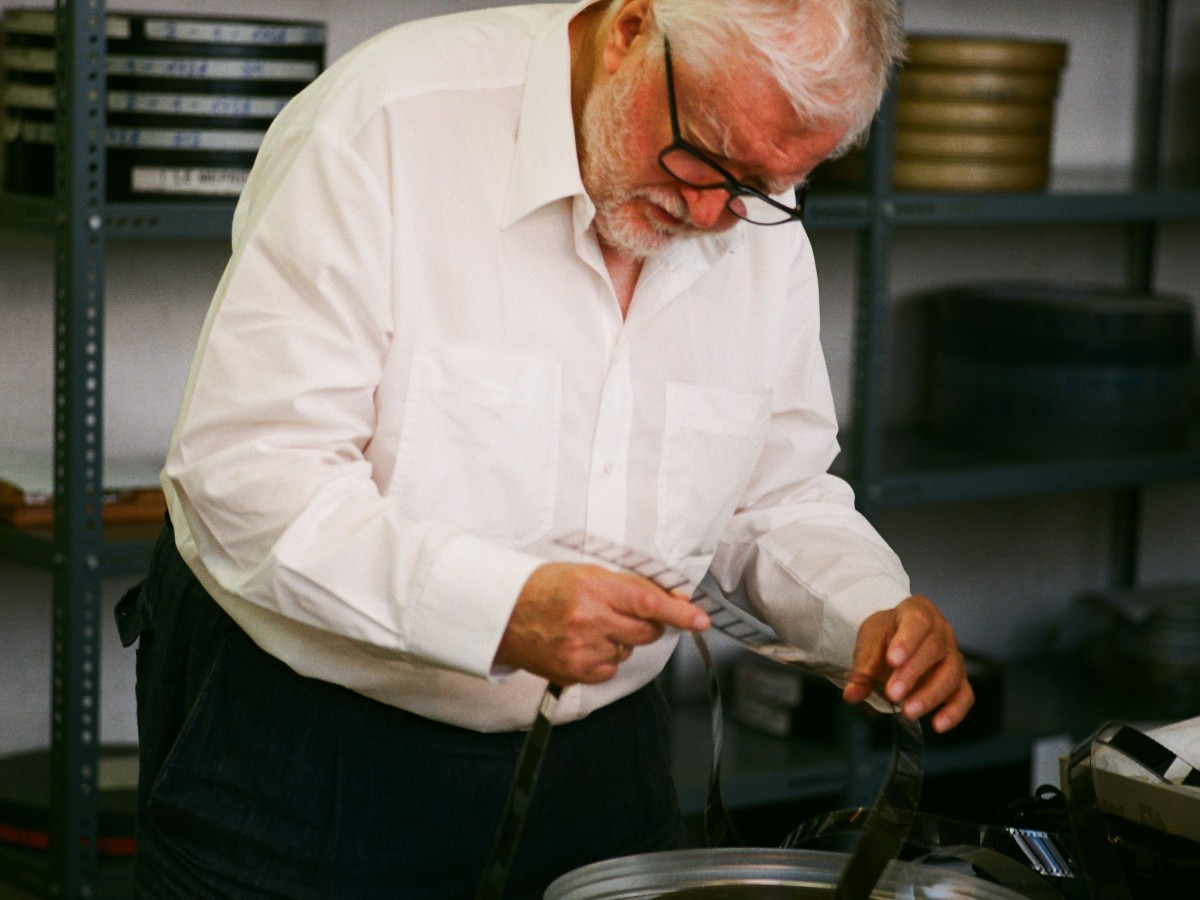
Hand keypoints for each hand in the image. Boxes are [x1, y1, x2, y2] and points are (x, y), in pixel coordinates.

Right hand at [494, 562, 709, 686]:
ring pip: (627, 651)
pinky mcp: (575, 671)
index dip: (678, 613)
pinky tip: (581, 644)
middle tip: (620, 614)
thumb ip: (629, 587)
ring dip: (618, 641)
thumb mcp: (587, 574)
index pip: (648, 601)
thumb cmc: (544, 589)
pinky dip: (603, 659)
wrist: (503, 614)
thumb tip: (672, 601)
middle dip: (645, 625)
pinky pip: (610, 669)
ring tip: (588, 627)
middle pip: (645, 631)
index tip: (700, 620)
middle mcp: (590, 619)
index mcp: (594, 587)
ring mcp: (583, 648)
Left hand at [843, 595, 973, 733]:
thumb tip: (852, 695)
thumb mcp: (870, 640)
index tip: (892, 661)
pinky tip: (938, 725)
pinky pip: (965, 695)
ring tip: (907, 711)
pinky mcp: (960, 679)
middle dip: (913, 674)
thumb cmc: (887, 635)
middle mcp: (942, 631)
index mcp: (918, 612)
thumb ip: (863, 667)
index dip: (907, 642)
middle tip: (893, 694)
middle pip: (934, 650)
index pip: (917, 623)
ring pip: (952, 674)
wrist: (899, 635)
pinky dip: (955, 711)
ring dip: (930, 695)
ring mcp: (954, 655)